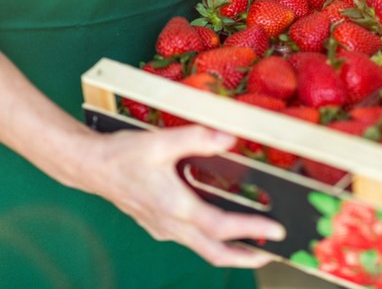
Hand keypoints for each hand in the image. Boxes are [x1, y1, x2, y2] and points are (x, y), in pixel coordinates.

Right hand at [80, 125, 285, 267]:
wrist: (91, 168)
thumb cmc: (123, 155)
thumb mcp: (161, 141)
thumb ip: (197, 138)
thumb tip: (230, 137)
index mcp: (175, 206)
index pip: (221, 227)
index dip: (252, 230)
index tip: (277, 231)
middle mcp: (171, 224)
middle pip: (215, 253)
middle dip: (246, 257)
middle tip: (272, 252)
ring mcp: (164, 228)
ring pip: (203, 249)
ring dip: (230, 252)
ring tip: (254, 246)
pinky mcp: (158, 226)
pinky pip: (190, 241)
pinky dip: (211, 241)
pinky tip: (219, 228)